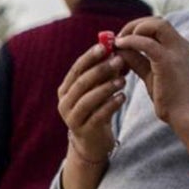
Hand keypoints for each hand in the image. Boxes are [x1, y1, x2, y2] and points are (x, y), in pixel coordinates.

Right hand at [56, 35, 126, 168]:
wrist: (92, 142)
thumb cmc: (97, 109)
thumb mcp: (98, 89)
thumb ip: (104, 72)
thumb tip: (118, 48)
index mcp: (66, 89)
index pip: (76, 69)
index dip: (90, 57)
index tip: (105, 46)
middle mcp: (65, 103)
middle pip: (81, 83)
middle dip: (100, 70)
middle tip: (119, 60)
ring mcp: (72, 118)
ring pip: (88, 99)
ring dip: (106, 87)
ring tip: (124, 80)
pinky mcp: (84, 131)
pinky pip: (98, 115)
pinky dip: (111, 105)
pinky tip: (122, 97)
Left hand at [112, 17, 188, 128]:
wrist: (185, 115)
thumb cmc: (169, 99)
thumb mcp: (150, 74)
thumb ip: (137, 60)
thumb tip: (119, 49)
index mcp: (180, 47)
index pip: (160, 25)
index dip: (139, 28)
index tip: (122, 39)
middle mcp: (181, 45)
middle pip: (158, 20)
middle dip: (134, 25)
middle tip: (117, 39)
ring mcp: (177, 51)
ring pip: (155, 25)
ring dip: (132, 30)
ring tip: (117, 43)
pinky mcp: (168, 61)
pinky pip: (146, 43)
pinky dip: (130, 41)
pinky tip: (119, 48)